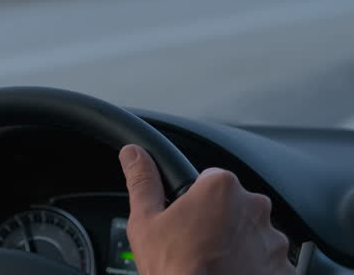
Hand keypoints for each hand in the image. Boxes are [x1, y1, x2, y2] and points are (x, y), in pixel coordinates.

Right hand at [118, 144, 294, 274]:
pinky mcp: (285, 267)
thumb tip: (133, 154)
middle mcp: (254, 207)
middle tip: (195, 245)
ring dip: (236, 244)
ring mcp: (273, 238)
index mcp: (220, 188)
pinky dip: (253, 266)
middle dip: (217, 221)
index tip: (185, 220)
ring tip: (213, 265)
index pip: (208, 180)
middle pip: (232, 205)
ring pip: (250, 232)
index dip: (192, 201)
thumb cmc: (177, 269)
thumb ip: (142, 182)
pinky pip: (266, 259)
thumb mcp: (145, 223)